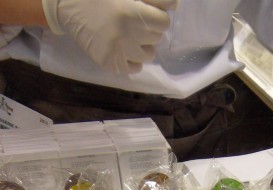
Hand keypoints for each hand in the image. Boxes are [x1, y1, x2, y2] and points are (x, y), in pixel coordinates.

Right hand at [41, 0, 176, 73]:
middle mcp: (127, 35)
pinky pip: (135, 67)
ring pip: (148, 54)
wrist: (64, 4)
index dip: (157, 15)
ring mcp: (118, 52)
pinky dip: (133, 58)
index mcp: (131, 12)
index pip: (163, 22)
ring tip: (127, 33)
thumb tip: (174, 5)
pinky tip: (121, 46)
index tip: (145, 10)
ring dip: (142, 44)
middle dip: (149, 29)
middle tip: (132, 20)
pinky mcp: (110, 63)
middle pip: (156, 38)